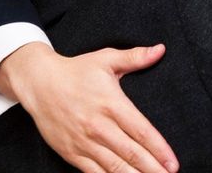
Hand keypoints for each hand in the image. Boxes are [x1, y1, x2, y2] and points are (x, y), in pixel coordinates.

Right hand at [0, 43, 178, 172]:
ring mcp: (84, 142)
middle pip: (131, 153)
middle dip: (152, 168)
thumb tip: (160, 50)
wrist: (38, 83)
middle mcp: (99, 126)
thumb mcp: (107, 59)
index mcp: (112, 104)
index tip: (173, 162)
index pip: (141, 131)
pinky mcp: (71, 153)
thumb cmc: (76, 70)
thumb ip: (135, 57)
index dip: (159, 148)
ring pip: (113, 167)